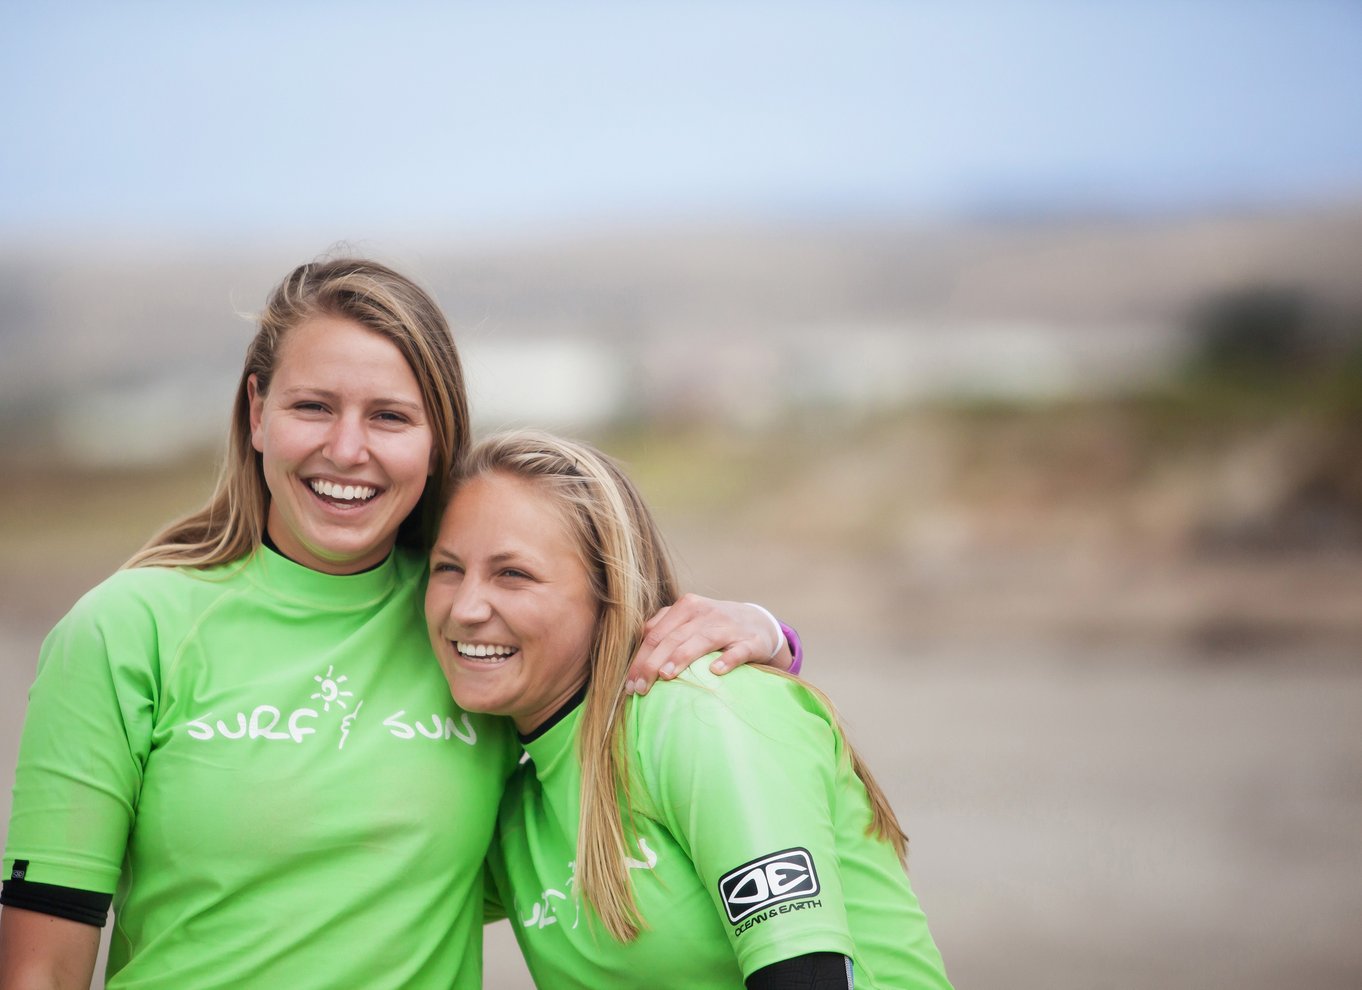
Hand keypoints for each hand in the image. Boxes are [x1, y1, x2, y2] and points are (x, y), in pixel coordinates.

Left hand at [625, 595, 792, 695]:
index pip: (656, 634)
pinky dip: (727, 660)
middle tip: (640, 689)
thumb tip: (639, 643)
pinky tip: (714, 671)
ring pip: (701, 641)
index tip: (630, 684)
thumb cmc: (714, 625)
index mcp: (686, 606)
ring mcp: (729, 626)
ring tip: (666, 675)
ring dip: (682, 657)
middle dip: (653, 664)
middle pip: (673, 639)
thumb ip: (663, 626)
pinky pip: (737, 651)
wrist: (759, 623)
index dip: (640, 659)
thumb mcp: (689, 619)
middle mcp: (705, 613)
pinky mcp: (750, 641)